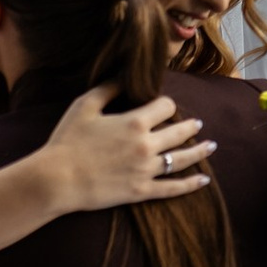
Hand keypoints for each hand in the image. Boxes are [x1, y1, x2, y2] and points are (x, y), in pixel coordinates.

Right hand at [30, 84, 215, 215]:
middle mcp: (146, 145)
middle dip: (190, 126)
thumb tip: (123, 75)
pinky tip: (204, 180)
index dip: (166, 105)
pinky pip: (173, 188)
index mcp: (135, 122)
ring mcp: (146, 170)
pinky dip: (191, 184)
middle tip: (198, 125)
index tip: (164, 107)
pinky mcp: (141, 191)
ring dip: (200, 151)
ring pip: (182, 159)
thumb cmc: (67, 140)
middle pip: (180, 132)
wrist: (56, 179)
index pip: (166, 107)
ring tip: (211, 146)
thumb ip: (107, 89)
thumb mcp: (84, 106)